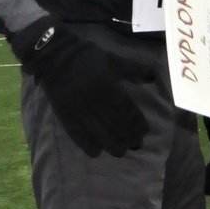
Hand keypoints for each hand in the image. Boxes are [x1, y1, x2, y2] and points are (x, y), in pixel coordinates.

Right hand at [12, 18, 152, 157]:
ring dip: (111, 144)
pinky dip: (86, 144)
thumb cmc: (88, 57)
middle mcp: (93, 99)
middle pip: (114, 124)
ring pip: (97, 132)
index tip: (144, 132)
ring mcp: (77, 108)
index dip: (136, 123)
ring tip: (121, 152)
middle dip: (127, 137)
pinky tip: (96, 152)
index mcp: (107, 85)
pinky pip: (76, 133)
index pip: (126, 109)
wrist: (54, 55)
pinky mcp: (64, 114)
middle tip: (136, 145)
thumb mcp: (114, 59)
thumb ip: (134, 69)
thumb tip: (154, 77)